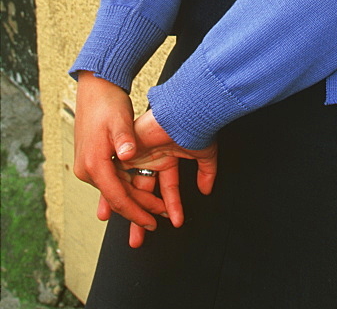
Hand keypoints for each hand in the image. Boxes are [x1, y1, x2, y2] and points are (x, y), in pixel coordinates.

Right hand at [73, 72, 166, 236]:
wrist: (95, 89)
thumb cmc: (108, 102)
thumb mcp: (119, 119)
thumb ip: (125, 138)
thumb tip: (127, 156)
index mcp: (94, 163)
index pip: (117, 197)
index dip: (136, 212)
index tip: (151, 222)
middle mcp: (88, 169)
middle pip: (117, 198)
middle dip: (138, 211)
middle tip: (158, 221)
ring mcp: (89, 166)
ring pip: (116, 191)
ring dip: (135, 202)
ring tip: (155, 212)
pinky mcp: (94, 161)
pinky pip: (113, 181)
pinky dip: (128, 189)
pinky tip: (142, 196)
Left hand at [116, 108, 216, 247]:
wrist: (186, 111)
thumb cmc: (195, 125)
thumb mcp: (204, 154)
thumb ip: (206, 172)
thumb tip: (206, 190)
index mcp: (166, 157)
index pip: (166, 188)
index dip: (169, 207)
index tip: (175, 221)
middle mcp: (150, 158)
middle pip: (142, 193)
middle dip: (142, 218)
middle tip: (140, 238)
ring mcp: (138, 155)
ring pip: (129, 188)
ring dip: (131, 212)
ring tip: (137, 231)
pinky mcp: (127, 152)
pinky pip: (118, 177)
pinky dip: (118, 195)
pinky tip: (123, 211)